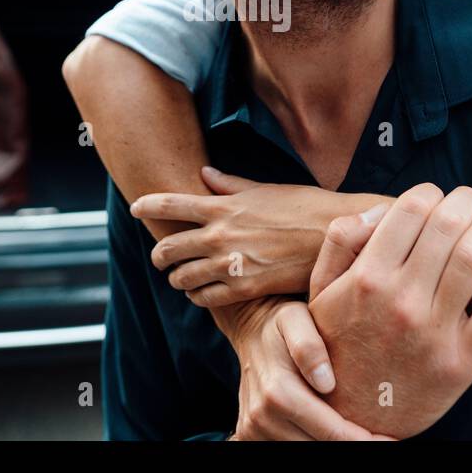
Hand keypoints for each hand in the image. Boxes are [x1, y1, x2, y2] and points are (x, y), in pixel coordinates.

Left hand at [131, 166, 381, 307]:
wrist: (336, 234)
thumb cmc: (305, 206)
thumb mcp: (265, 189)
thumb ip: (230, 185)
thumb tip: (204, 174)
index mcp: (223, 206)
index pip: (170, 204)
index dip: (147, 205)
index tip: (135, 208)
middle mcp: (220, 235)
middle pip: (168, 248)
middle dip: (159, 254)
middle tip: (160, 258)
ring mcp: (230, 264)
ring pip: (182, 278)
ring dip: (177, 278)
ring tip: (180, 278)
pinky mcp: (245, 288)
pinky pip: (206, 298)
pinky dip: (199, 297)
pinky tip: (202, 294)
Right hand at [228, 297, 393, 440]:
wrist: (250, 328)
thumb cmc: (282, 321)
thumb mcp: (296, 319)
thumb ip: (309, 346)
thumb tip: (326, 383)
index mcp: (278, 393)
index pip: (333, 434)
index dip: (367, 442)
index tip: (393, 439)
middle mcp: (262, 417)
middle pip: (321, 449)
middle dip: (352, 444)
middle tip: (382, 437)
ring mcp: (253, 428)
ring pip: (305, 453)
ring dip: (332, 444)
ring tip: (358, 431)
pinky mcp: (250, 434)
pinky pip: (288, 448)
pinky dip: (311, 441)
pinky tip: (330, 432)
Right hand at [307, 183, 471, 438]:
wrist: (354, 416)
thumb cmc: (339, 345)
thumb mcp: (320, 293)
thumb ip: (341, 243)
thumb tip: (379, 208)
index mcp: (367, 277)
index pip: (411, 209)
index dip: (431, 191)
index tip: (439, 194)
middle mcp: (400, 300)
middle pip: (449, 225)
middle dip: (469, 199)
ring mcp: (433, 331)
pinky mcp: (463, 361)